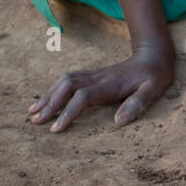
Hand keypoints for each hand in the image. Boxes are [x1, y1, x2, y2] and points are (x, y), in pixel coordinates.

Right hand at [28, 44, 175, 131]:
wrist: (153, 56)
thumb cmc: (154, 76)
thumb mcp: (152, 90)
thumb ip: (137, 104)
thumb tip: (118, 122)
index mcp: (108, 85)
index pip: (82, 98)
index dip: (68, 112)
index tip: (55, 129)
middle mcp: (96, 78)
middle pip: (67, 87)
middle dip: (49, 104)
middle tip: (34, 122)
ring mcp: (93, 75)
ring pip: (64, 82)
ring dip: (47, 96)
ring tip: (32, 113)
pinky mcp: (92, 76)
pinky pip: (67, 81)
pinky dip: (53, 90)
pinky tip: (45, 100)